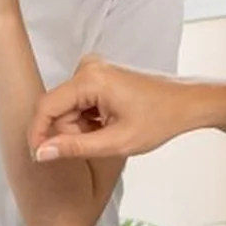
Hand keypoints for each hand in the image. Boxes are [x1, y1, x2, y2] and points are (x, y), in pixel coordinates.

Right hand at [28, 56, 189, 160]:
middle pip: (58, 109)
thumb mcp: (117, 142)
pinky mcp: (98, 74)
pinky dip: (90, 119)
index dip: (38, 134)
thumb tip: (41, 153)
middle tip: (101, 143)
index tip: (39, 157)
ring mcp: (93, 68)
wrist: (187, 103)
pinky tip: (111, 123)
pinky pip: (79, 102)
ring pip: (68, 108)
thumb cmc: (159, 119)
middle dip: (72, 132)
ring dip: (82, 128)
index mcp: (90, 78)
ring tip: (111, 132)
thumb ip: (75, 148)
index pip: (46, 107)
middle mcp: (87, 67)